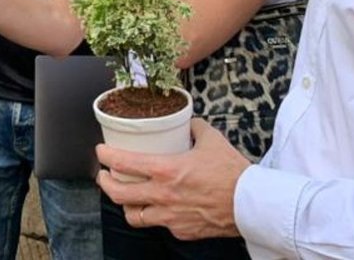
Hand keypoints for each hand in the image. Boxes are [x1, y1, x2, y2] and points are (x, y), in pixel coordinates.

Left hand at [95, 118, 249, 240]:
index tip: (101, 151)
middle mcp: (162, 195)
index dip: (105, 156)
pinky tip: (159, 208)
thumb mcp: (212, 140)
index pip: (123, 163)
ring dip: (126, 205)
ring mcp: (170, 216)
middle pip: (118, 194)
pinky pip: (160, 225)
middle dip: (105, 183)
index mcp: (166, 170)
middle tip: (104, 175)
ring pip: (133, 216)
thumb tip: (188, 122)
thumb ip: (195, 128)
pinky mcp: (181, 231)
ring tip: (127, 196)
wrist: (252, 204)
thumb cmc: (233, 172)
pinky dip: (155, 216)